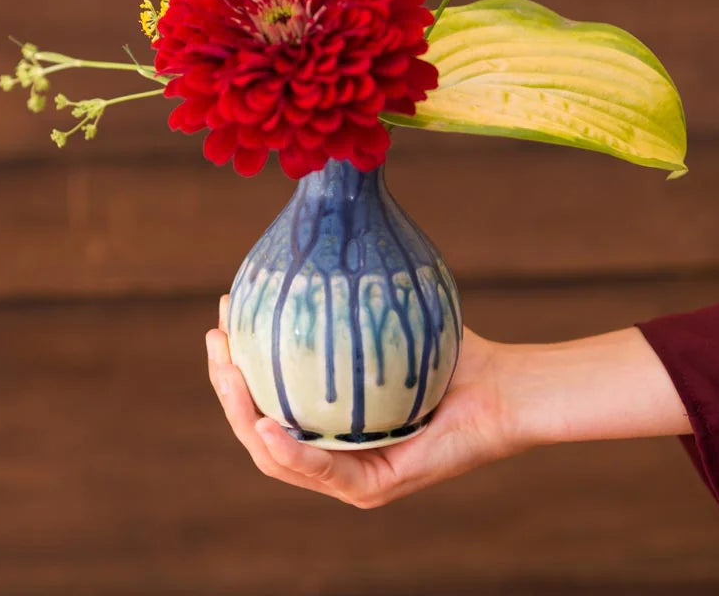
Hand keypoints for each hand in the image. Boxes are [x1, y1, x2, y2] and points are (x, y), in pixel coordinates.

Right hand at [205, 295, 524, 507]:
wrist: (503, 387)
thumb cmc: (451, 350)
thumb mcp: (385, 313)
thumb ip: (348, 290)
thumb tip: (317, 232)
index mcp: (329, 418)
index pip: (266, 398)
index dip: (235, 363)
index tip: (222, 316)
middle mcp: (333, 451)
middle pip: (258, 429)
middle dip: (226, 386)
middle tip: (215, 340)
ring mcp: (350, 476)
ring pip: (274, 456)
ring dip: (242, 415)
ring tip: (227, 371)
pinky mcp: (372, 488)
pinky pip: (320, 471)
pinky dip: (287, 451)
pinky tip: (264, 423)